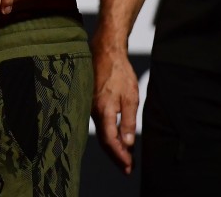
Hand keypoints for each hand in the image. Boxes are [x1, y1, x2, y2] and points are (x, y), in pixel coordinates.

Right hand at [91, 42, 137, 173]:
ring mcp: (90, 106)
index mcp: (103, 110)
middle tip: (126, 167)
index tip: (129, 167)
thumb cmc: (119, 72)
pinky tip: (115, 137)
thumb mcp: (130, 97)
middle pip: (103, 140)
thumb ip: (128, 121)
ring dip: (112, 146)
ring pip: (101, 132)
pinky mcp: (90, 101)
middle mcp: (93, 110)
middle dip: (116, 156)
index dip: (119, 156)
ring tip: (124, 156)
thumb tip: (128, 143)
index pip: (110, 141)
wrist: (106, 52)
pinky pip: (99, 123)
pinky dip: (108, 134)